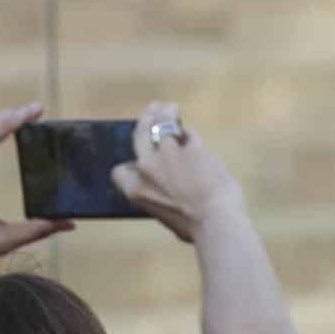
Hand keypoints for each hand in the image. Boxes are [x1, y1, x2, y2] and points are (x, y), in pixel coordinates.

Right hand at [109, 102, 244, 243]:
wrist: (214, 219)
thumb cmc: (191, 226)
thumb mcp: (163, 213)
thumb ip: (158, 195)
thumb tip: (167, 187)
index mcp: (134, 190)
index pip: (120, 170)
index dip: (129, 165)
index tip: (137, 159)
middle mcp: (146, 168)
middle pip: (140, 136)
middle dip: (145, 120)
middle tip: (152, 109)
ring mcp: (168, 154)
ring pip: (163, 124)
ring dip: (165, 113)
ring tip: (169, 107)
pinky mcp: (191, 147)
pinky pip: (188, 134)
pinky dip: (189, 133)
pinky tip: (190, 131)